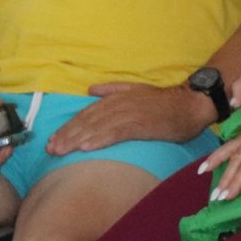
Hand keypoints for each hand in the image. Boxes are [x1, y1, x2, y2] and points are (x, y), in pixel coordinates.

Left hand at [46, 82, 208, 153]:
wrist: (190, 104)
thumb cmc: (165, 103)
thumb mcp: (136, 90)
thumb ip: (113, 90)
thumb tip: (91, 90)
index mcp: (116, 97)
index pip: (87, 113)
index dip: (69, 126)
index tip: (54, 139)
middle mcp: (119, 104)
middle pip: (87, 121)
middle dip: (67, 135)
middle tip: (50, 149)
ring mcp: (129, 114)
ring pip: (97, 127)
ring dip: (76, 140)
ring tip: (61, 151)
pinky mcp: (140, 125)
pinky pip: (115, 133)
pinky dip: (99, 140)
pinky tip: (86, 148)